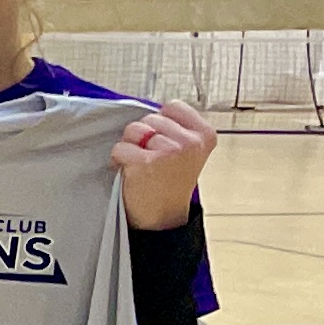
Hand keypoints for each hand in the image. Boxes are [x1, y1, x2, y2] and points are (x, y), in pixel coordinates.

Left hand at [114, 100, 214, 230]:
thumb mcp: (187, 152)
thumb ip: (177, 129)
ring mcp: (170, 151)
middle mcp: (191, 142)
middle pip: (150, 118)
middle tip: (151, 160)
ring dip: (131, 146)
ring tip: (141, 164)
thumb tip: (153, 111)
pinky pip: (120, 147)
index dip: (160, 123)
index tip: (163, 142)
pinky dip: (119, 158)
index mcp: (204, 135)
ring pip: (134, 129)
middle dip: (144, 136)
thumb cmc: (169, 183)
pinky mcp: (147, 162)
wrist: (162, 218)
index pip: (173, 107)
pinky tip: (131, 171)